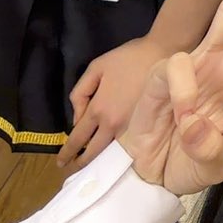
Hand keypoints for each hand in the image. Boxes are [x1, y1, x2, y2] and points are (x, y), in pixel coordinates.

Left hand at [62, 33, 168, 168]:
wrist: (161, 53)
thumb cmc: (127, 58)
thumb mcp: (96, 68)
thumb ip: (80, 93)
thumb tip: (77, 119)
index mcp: (98, 109)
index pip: (78, 138)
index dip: (67, 152)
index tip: (60, 163)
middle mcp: (113, 123)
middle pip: (93, 151)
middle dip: (81, 162)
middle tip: (74, 169)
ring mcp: (131, 126)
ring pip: (111, 150)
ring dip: (100, 158)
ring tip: (92, 164)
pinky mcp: (145, 125)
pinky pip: (126, 143)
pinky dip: (116, 149)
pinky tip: (114, 151)